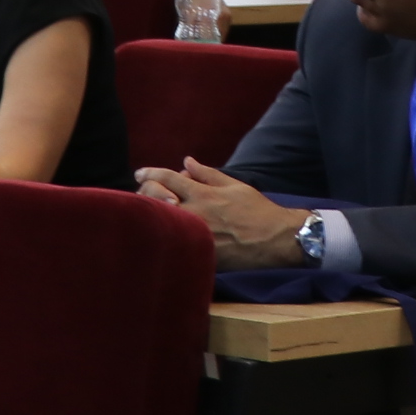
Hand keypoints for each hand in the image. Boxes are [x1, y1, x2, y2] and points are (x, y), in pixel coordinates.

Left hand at [136, 157, 306, 268]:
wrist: (275, 239)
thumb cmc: (257, 210)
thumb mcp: (234, 185)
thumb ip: (208, 174)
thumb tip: (187, 162)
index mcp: (203, 194)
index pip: (168, 178)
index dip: (151, 173)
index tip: (140, 173)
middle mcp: (195, 213)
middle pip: (156, 198)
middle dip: (144, 191)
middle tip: (140, 190)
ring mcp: (194, 234)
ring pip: (160, 220)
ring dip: (149, 212)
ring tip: (145, 210)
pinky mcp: (198, 252)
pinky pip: (173, 242)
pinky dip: (164, 234)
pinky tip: (159, 232)